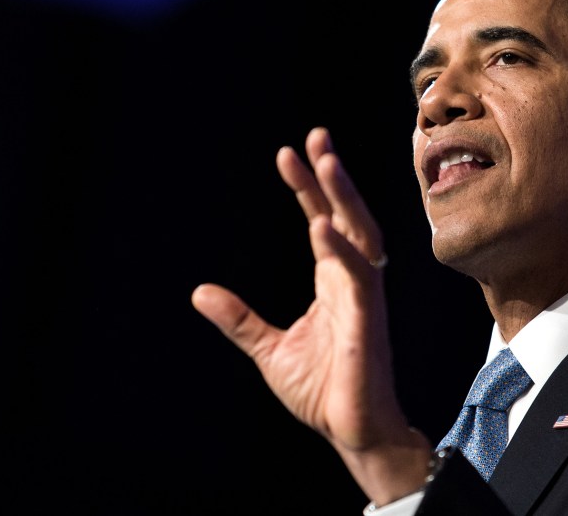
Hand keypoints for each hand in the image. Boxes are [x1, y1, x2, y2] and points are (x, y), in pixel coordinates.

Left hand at [192, 127, 431, 503]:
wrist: (351, 430)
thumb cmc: (322, 391)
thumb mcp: (269, 349)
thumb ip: (239, 319)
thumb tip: (200, 292)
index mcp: (334, 282)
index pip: (322, 223)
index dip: (308, 189)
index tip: (289, 154)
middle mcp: (352, 280)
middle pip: (346, 215)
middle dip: (332, 176)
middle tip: (316, 136)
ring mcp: (363, 296)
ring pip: (360, 233)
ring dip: (343, 197)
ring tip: (324, 161)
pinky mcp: (367, 318)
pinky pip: (359, 275)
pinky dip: (341, 249)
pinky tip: (321, 225)